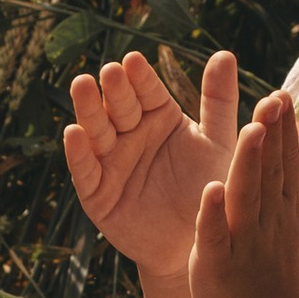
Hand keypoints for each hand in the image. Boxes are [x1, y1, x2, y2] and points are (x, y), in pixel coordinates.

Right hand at [61, 48, 239, 273]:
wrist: (198, 243)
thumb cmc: (209, 189)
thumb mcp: (218, 142)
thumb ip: (219, 100)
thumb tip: (225, 53)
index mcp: (159, 118)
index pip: (147, 92)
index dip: (140, 78)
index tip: (134, 61)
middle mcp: (131, 135)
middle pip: (119, 108)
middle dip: (114, 90)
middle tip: (110, 71)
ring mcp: (111, 163)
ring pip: (97, 132)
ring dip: (89, 109)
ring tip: (83, 85)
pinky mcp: (97, 194)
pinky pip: (86, 172)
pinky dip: (78, 153)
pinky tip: (73, 133)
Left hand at [190, 91, 298, 297]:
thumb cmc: (279, 267)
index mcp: (283, 205)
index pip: (286, 161)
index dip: (285, 129)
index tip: (283, 93)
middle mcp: (268, 219)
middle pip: (270, 172)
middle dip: (272, 136)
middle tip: (273, 99)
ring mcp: (244, 242)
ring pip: (246, 197)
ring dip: (248, 164)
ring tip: (251, 131)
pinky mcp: (218, 265)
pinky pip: (216, 236)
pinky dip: (213, 215)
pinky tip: (209, 189)